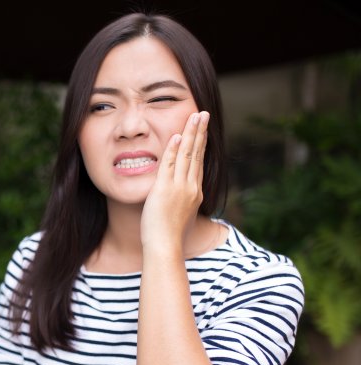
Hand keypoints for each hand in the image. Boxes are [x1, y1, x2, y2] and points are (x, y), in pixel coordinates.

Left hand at [140, 111, 209, 253]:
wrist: (165, 247)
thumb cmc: (170, 238)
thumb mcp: (181, 217)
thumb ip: (182, 204)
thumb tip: (179, 202)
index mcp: (195, 193)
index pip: (199, 163)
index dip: (201, 145)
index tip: (203, 130)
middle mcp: (191, 188)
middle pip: (197, 154)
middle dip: (200, 132)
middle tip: (203, 114)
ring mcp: (179, 188)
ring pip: (187, 155)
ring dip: (190, 134)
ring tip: (194, 116)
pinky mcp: (165, 190)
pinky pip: (170, 165)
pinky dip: (174, 150)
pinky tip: (177, 136)